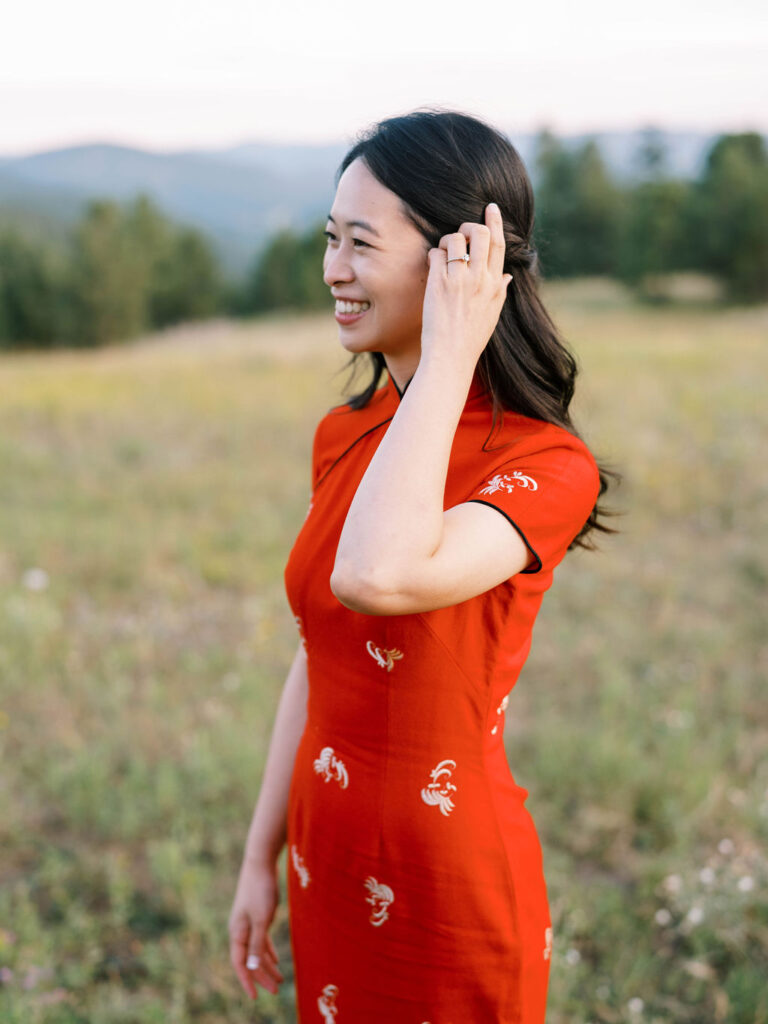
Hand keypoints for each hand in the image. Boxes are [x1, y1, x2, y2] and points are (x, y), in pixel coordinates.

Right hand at [228, 858, 284, 999]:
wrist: (260, 861)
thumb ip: (257, 942)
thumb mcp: (262, 918)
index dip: (247, 981)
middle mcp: (240, 930)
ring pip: (256, 950)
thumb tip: (252, 966)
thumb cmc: (260, 889)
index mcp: (237, 932)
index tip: (255, 998)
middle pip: (249, 959)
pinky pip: (261, 939)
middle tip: (275, 991)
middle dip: (261, 976)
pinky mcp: (257, 914)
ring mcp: (248, 922)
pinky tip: (276, 960)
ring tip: (280, 980)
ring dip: (267, 965)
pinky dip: (267, 951)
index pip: (240, 963)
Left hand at [421, 202, 511, 368]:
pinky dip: (433, 255)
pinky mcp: (438, 283)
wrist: (450, 357)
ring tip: (443, 255)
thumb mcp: (492, 315)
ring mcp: (458, 279)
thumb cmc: (470, 339)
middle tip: (460, 233)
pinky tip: (432, 266)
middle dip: (468, 226)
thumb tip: (508, 275)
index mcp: (495, 284)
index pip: (499, 244)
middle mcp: (479, 278)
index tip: (491, 208)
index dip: (495, 222)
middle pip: (479, 233)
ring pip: (455, 238)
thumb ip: (500, 291)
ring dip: (447, 241)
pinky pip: (435, 253)